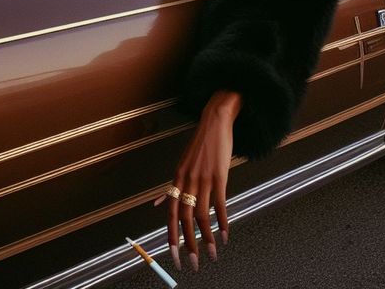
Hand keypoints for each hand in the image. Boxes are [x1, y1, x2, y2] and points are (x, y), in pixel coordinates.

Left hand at [157, 90, 240, 270]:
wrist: (214, 120)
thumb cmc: (200, 144)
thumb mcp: (181, 165)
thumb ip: (172, 187)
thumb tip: (158, 204)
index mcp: (177, 178)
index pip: (170, 213)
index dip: (171, 236)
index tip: (173, 255)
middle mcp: (187, 180)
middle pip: (184, 218)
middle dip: (188, 244)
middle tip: (193, 262)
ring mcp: (203, 178)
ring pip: (202, 215)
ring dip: (208, 238)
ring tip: (212, 254)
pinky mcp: (219, 175)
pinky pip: (220, 204)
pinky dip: (222, 222)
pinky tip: (225, 234)